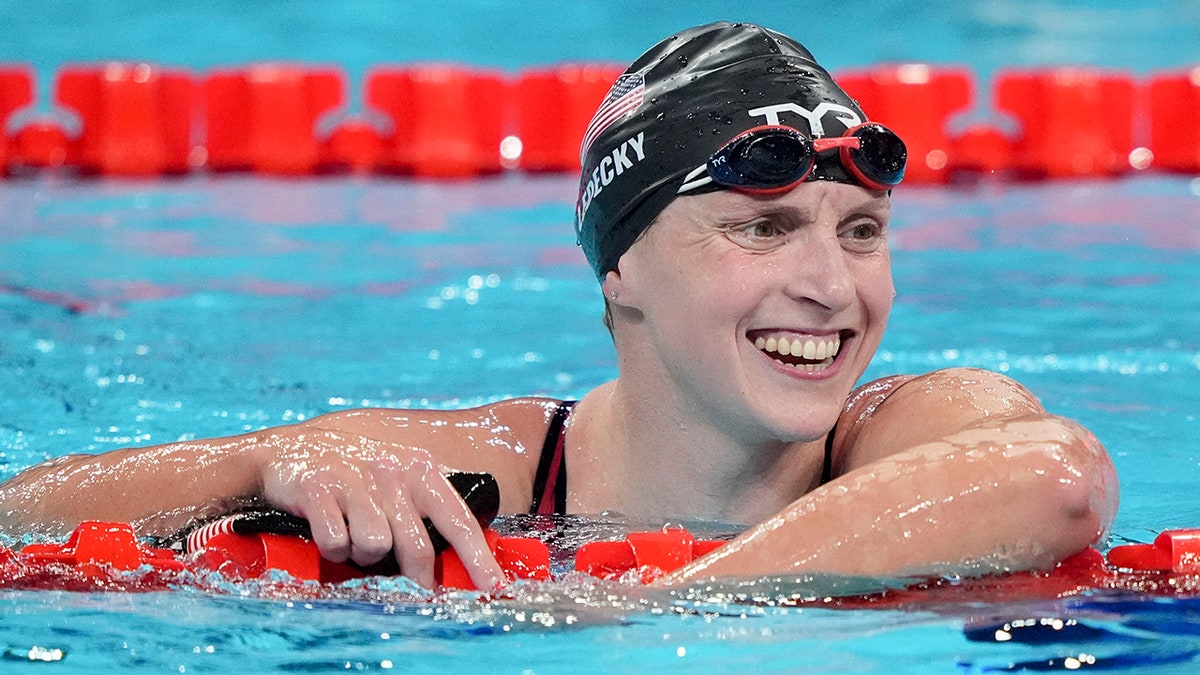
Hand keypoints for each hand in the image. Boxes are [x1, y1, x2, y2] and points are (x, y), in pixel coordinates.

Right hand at [255, 428, 504, 588]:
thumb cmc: (357, 476)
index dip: (479, 560)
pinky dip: (334, 550)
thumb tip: (459, 567)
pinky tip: (330, 532)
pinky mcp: (317, 488)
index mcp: (421, 470)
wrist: (291, 450)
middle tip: (411, 586)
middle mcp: (392, 471)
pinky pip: (336, 542)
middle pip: (417, 547)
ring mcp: (354, 478)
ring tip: (355, 538)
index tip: (496, 591)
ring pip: (375, 547)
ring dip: (364, 556)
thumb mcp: (400, 482)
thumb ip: (427, 515)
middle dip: (416, 577)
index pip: (459, 522)